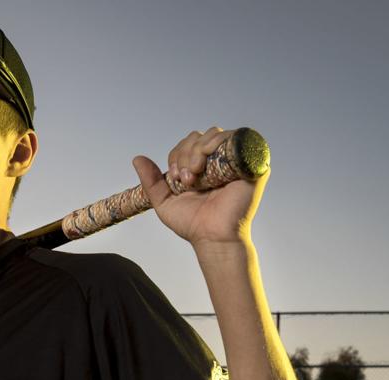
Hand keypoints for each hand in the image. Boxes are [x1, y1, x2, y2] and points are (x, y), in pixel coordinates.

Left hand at [132, 127, 268, 246]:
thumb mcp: (165, 201)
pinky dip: (217, 142)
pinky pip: (236, 137)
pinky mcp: (251, 163)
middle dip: (186, 153)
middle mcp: (219, 161)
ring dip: (198, 150)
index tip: (176, 179)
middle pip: (199, 136)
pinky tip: (207, 163)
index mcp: (202, 166)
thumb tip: (137, 158)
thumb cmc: (193, 224)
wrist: (213, 237)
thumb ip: (151, 181)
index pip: (187, 144)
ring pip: (214, 134)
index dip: (177, 155)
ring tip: (195, 174)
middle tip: (186, 179)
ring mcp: (235, 160)